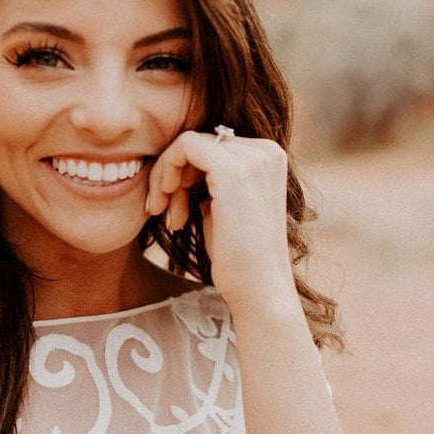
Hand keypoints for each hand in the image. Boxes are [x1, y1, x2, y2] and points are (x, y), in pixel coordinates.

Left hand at [145, 130, 297, 314]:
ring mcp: (252, 157)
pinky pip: (183, 148)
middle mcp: (266, 150)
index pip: (212, 146)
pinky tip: (166, 207)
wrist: (257, 289)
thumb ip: (210, 180)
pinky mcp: (231, 170)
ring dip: (166, 179)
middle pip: (198, 143)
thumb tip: (180, 163)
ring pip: (186, 143)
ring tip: (170, 217)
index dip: (185, 175)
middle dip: (174, 177)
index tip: (174, 210)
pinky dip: (165, 173)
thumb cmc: (237, 257)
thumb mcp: (224, 207)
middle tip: (164, 213)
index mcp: (268, 157)